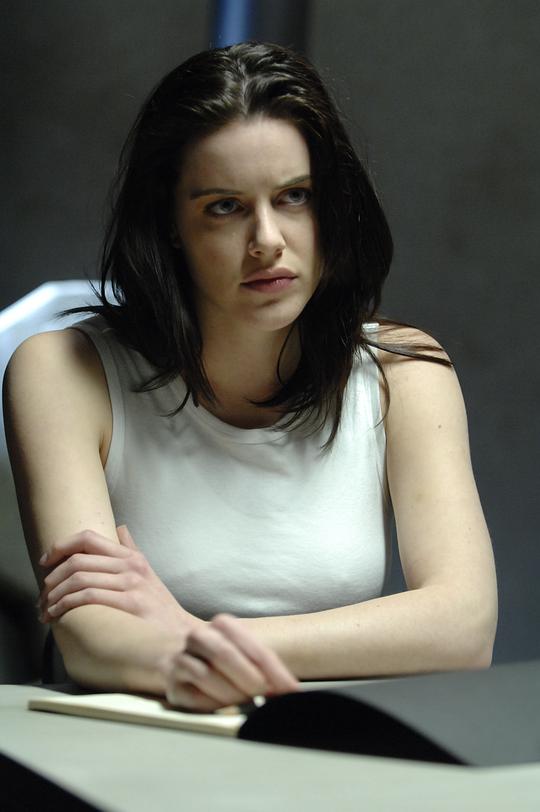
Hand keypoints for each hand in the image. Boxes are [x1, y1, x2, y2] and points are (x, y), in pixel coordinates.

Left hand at [39, 526, 196, 635]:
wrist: (181, 632)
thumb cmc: (161, 606)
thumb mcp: (149, 572)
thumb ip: (132, 549)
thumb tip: (121, 528)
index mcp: (131, 556)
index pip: (88, 538)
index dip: (60, 546)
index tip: (45, 561)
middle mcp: (130, 565)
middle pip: (78, 559)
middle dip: (52, 577)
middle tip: (42, 594)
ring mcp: (131, 583)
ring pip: (80, 578)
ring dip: (54, 594)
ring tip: (46, 608)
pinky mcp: (130, 603)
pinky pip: (89, 596)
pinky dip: (66, 604)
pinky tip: (58, 614)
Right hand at [164, 613, 298, 711]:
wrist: (185, 658)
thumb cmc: (225, 659)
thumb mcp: (246, 653)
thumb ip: (265, 668)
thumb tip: (289, 691)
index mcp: (222, 625)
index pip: (253, 648)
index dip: (274, 672)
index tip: (289, 690)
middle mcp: (199, 637)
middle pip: (225, 655)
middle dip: (249, 679)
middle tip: (264, 695)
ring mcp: (182, 659)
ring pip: (206, 675)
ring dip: (231, 694)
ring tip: (246, 702)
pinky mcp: (172, 685)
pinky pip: (193, 697)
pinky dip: (212, 704)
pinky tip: (224, 707)